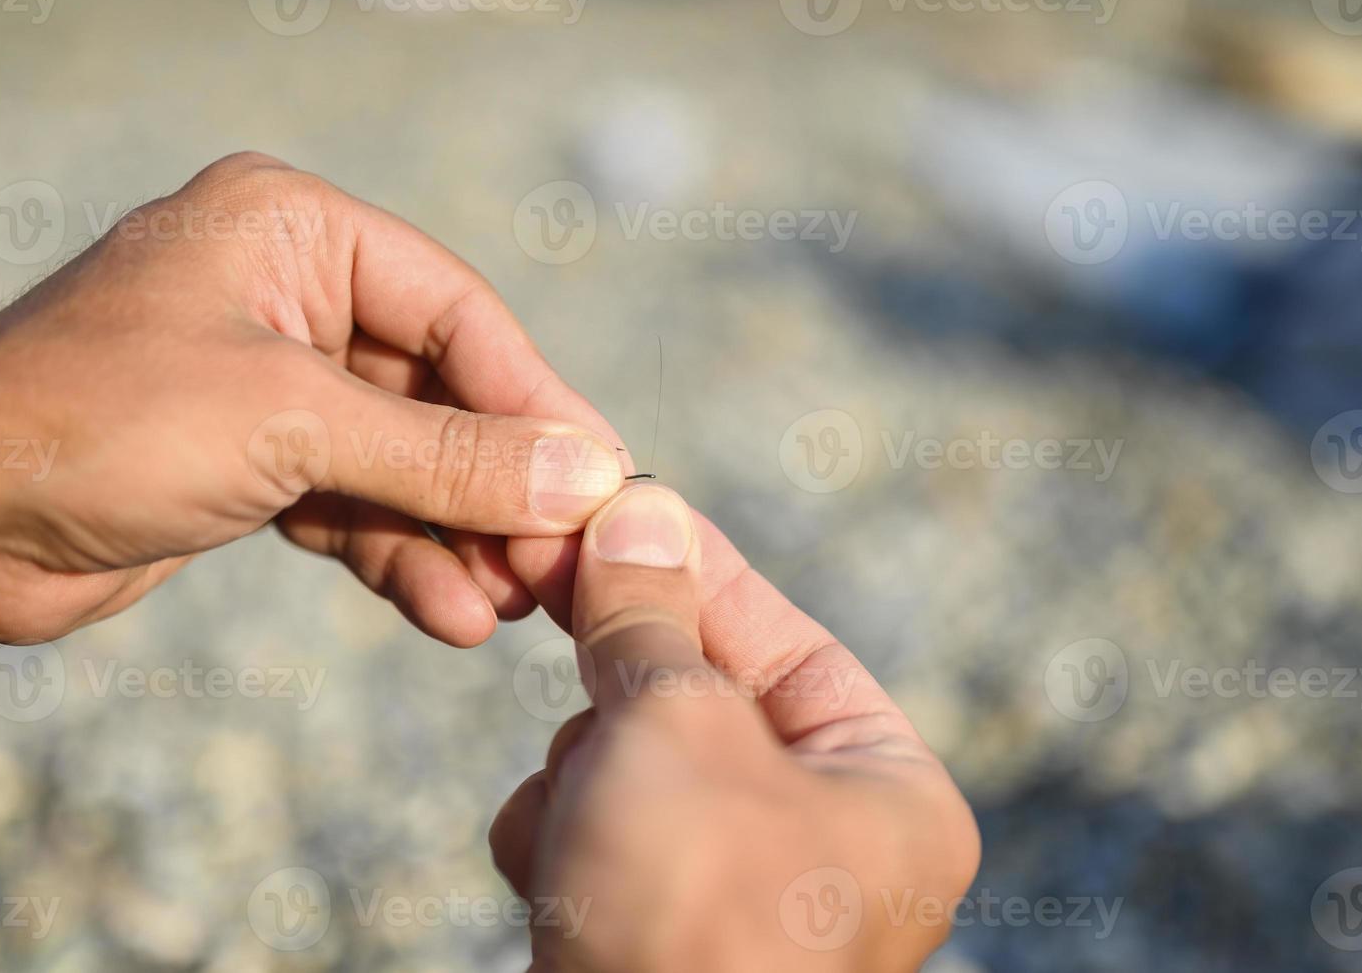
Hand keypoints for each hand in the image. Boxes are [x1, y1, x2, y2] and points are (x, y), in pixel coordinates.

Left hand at [0, 153, 626, 652]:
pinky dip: (402, 557)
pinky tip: (450, 613)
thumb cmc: (93, 423)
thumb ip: (444, 454)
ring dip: (458, 536)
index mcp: (296, 229)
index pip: (456, 313)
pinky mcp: (254, 462)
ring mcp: (272, 383)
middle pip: (439, 393)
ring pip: (404, 461)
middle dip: (498, 486)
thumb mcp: (291, 425)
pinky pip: (358, 506)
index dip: (536, 402)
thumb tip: (582, 477)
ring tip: (511, 606)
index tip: (602, 481)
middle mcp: (290, 295)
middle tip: (563, 565)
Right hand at [491, 485, 979, 969]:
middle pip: (696, 694)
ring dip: (582, 772)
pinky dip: (559, 840)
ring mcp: (734, 890)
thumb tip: (638, 505)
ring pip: (628, 759)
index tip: (614, 500)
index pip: (781, 634)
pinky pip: (596, 831)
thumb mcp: (673, 729)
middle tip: (543, 580)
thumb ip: (649, 614)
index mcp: (885, 791)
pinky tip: (557, 883)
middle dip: (621, 683)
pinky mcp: (654, 928)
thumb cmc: (687, 917)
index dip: (689, 562)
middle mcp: (824, 841)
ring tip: (582, 825)